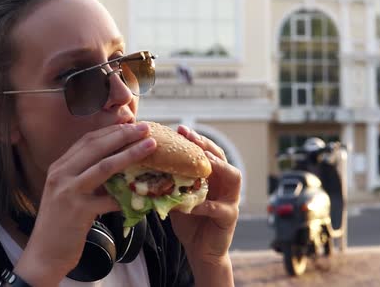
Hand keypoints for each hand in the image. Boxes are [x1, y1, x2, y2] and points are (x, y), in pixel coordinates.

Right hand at [15, 123, 156, 285]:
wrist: (44, 253)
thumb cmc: (60, 223)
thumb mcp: (69, 193)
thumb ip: (87, 178)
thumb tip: (118, 166)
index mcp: (59, 167)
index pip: (87, 140)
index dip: (111, 131)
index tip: (131, 125)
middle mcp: (61, 174)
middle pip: (96, 146)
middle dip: (123, 135)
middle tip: (145, 128)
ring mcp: (68, 191)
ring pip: (104, 166)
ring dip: (130, 154)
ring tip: (149, 146)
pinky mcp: (78, 211)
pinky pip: (109, 199)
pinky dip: (128, 195)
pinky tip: (144, 193)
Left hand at [170, 125, 240, 265]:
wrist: (201, 251)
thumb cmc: (189, 222)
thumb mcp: (177, 198)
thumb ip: (169, 183)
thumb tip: (146, 167)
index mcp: (213, 177)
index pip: (208, 152)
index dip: (197, 139)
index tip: (181, 129)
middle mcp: (225, 185)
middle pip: (222, 158)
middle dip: (207, 145)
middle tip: (190, 136)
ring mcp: (231, 200)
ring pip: (234, 177)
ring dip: (219, 167)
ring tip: (204, 161)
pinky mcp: (229, 218)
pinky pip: (219, 208)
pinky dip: (204, 205)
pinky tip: (190, 204)